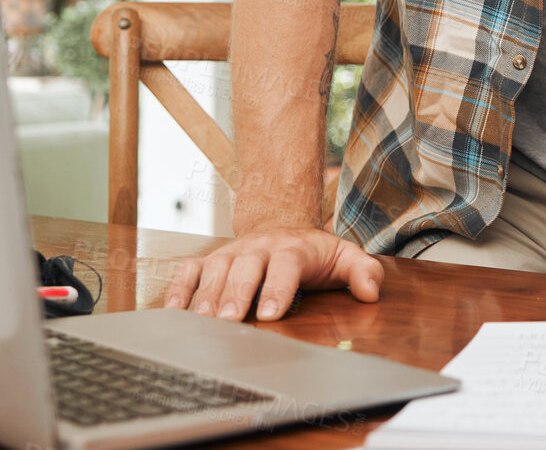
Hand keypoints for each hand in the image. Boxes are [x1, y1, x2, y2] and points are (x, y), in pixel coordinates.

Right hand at [164, 226, 382, 321]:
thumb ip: (363, 271)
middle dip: (236, 294)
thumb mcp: (344, 256)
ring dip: (206, 295)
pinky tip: (173, 310)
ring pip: (215, 269)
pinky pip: (190, 270)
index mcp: (293, 248)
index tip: (270, 313)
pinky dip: (178, 288)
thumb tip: (372, 292)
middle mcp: (259, 247)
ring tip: (201, 321)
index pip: (285, 265)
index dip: (277, 288)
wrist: (283, 224)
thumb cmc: (314, 252)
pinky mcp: (210, 259)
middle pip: (245, 268)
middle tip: (229, 321)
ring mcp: (232, 252)